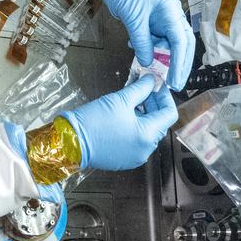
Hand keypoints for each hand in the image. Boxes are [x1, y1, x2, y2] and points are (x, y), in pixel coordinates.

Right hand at [64, 75, 178, 170]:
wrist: (70, 142)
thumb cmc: (93, 122)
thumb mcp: (120, 99)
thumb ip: (141, 89)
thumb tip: (151, 81)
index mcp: (147, 135)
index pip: (169, 113)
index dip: (164, 96)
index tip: (156, 86)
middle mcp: (145, 149)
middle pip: (158, 122)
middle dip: (152, 103)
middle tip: (142, 88)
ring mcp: (135, 156)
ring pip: (147, 131)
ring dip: (143, 114)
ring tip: (130, 100)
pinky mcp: (125, 159)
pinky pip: (137, 140)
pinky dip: (134, 126)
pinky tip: (124, 115)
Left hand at [80, 0, 195, 90]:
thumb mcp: (133, 17)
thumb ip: (142, 42)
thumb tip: (147, 62)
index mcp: (171, 10)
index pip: (181, 41)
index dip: (179, 63)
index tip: (175, 81)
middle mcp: (170, 14)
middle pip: (181, 44)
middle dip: (178, 65)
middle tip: (173, 84)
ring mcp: (161, 16)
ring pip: (168, 43)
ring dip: (163, 58)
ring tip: (156, 73)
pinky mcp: (150, 19)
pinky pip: (155, 38)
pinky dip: (150, 48)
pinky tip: (141, 54)